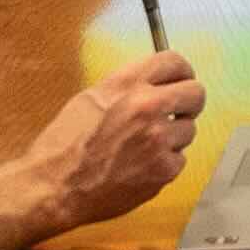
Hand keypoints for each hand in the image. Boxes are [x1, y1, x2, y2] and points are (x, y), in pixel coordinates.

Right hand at [27, 51, 205, 230]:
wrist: (54, 188)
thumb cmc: (64, 144)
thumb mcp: (90, 99)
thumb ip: (127, 86)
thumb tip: (155, 82)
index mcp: (127, 84)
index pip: (174, 61)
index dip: (180, 72)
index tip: (179, 81)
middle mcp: (148, 106)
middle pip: (196, 93)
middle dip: (187, 103)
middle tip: (175, 113)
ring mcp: (159, 139)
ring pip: (188, 130)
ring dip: (172, 138)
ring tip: (143, 147)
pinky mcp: (164, 169)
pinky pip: (180, 159)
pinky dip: (164, 164)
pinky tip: (140, 167)